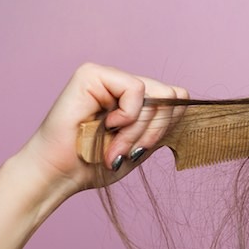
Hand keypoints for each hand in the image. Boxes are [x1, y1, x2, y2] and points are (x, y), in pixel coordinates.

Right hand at [17, 63, 187, 196]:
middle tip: (126, 152)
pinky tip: (106, 124)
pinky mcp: (92, 73)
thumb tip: (187, 103)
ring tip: (113, 146)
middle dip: (153, 133)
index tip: (142, 150)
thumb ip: (163, 124)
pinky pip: (135, 88)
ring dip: (137, 131)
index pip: (178, 98)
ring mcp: (109, 77)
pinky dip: (127, 116)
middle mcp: (124, 85)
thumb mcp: (143, 145)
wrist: (61, 174)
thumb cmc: (96, 164)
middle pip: (172, 96)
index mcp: (137, 101)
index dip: (168, 126)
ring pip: (157, 95)